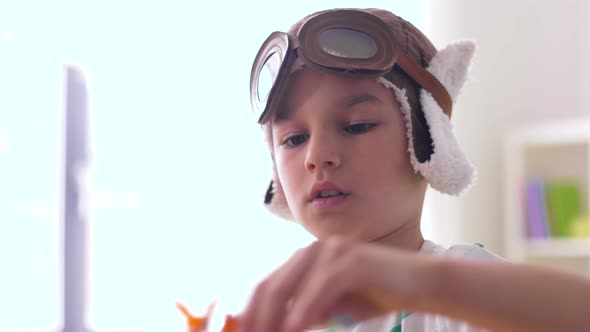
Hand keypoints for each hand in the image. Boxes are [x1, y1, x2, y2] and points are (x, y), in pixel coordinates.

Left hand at [237, 236, 429, 331]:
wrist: (421, 282)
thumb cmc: (377, 294)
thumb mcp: (334, 307)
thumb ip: (307, 312)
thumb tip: (279, 326)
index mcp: (305, 260)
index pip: (268, 287)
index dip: (251, 313)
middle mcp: (313, 251)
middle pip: (271, 286)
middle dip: (256, 318)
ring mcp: (331, 251)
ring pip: (290, 285)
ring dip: (274, 318)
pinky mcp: (351, 260)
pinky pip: (321, 286)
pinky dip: (305, 310)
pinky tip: (295, 328)